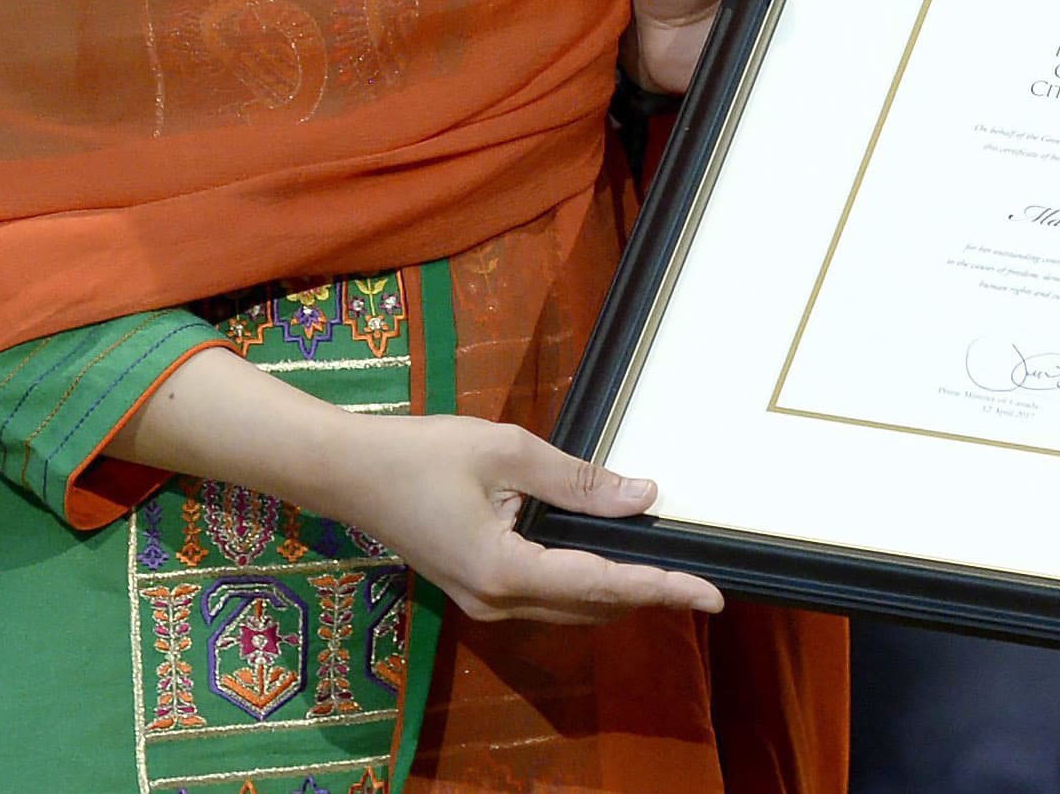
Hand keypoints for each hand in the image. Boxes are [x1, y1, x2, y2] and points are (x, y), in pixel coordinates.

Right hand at [304, 412, 724, 625]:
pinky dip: (584, 582)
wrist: (347, 473)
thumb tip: (642, 494)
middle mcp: (498, 603)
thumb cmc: (421, 453)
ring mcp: (483, 604)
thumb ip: (579, 479)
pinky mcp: (476, 591)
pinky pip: (546, 599)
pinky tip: (604, 553)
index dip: (664, 588)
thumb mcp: (507, 450)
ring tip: (663, 564)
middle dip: (648, 592)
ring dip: (618, 590)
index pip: (605, 584)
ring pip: (572, 609)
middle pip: (594, 607)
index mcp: (507, 571)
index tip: (713, 595)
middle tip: (697, 572)